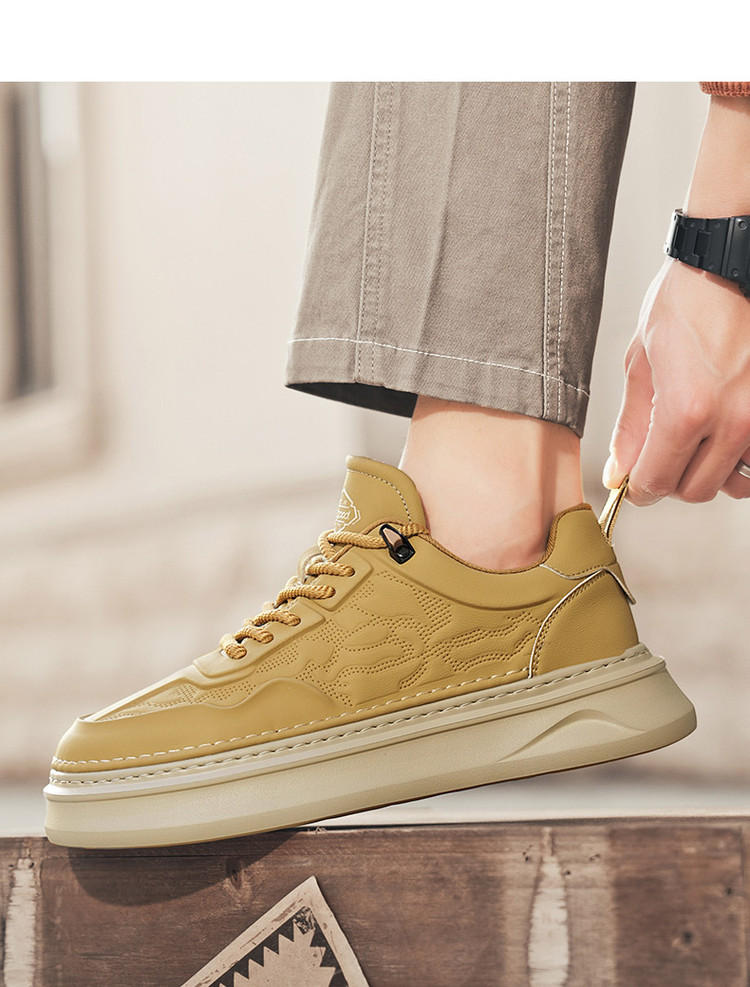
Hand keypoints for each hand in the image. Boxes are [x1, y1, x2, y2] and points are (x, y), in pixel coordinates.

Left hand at [604, 257, 749, 504]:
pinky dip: (740, 457)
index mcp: (687, 410)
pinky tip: (723, 434)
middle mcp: (733, 420)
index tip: (634, 481)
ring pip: (734, 483)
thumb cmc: (686, 302)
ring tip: (696, 443)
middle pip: (695, 490)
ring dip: (710, 472)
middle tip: (660, 456)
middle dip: (670, 480)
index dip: (638, 487)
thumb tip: (620, 470)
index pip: (656, 481)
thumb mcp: (641, 364)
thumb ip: (631, 426)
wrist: (729, 264)